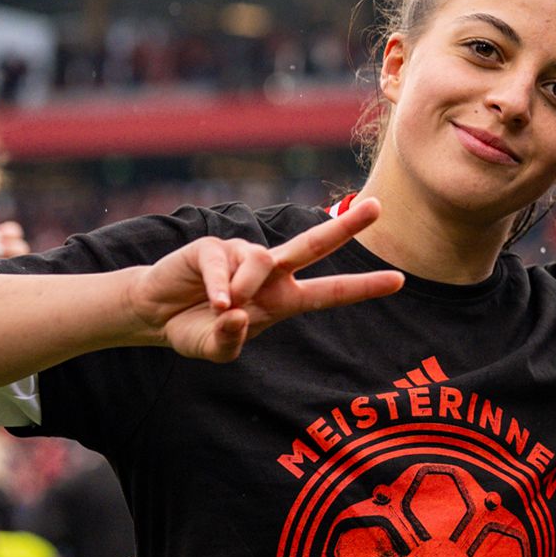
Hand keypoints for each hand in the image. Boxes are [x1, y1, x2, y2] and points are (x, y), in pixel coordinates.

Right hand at [125, 198, 403, 361]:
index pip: (330, 293)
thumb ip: (230, 341)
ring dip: (246, 288)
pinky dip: (220, 286)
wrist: (155, 315)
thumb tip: (236, 313)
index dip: (363, 288)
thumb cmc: (195, 329)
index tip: (399, 280)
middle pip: (314, 244)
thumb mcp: (216, 349)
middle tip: (378, 207)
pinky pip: (225, 264)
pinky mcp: (214, 247)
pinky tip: (214, 300)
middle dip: (346, 225)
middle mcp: (271, 272)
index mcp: (283, 299)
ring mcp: (244, 255)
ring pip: (262, 261)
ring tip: (224, 307)